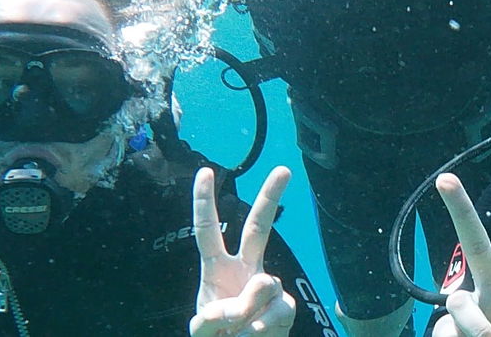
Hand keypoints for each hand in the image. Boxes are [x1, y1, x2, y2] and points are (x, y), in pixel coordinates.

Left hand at [190, 166, 296, 336]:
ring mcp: (269, 287)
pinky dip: (260, 329)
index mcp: (218, 269)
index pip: (208, 232)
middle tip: (284, 169)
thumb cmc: (220, 336)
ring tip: (236, 331)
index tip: (205, 172)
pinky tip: (254, 334)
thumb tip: (250, 297)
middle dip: (270, 197)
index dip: (205, 203)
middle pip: (258, 227)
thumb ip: (218, 313)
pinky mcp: (286, 307)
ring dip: (244, 314)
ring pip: (262, 285)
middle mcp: (245, 270)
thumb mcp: (205, 326)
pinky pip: (276, 312)